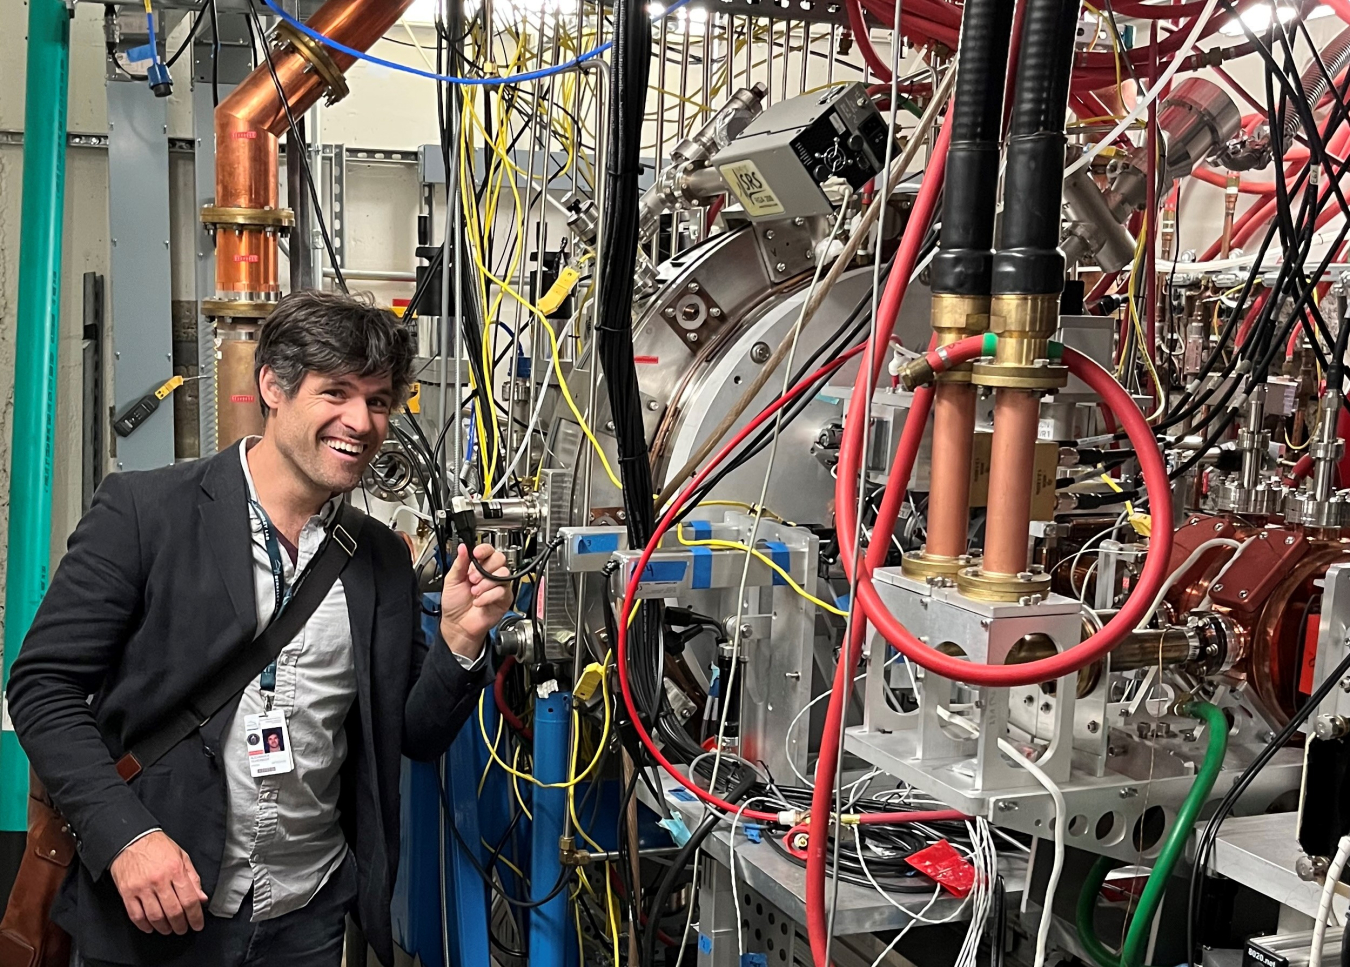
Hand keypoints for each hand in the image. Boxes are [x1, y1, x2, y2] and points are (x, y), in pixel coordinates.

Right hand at [108, 830, 207, 935]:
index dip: (195, 916)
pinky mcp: (127, 892)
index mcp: (175, 870)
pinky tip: (151, 927)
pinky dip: (144, 925)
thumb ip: (193, 878)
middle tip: (183, 929)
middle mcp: (159, 880)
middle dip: (181, 925)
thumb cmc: (157, 847)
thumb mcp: (182, 856)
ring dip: (164, 928)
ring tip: (169, 929)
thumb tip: (202, 898)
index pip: (189, 900)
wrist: (131, 839)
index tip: (197, 924)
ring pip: (155, 917)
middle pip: (173, 912)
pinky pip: (136, 916)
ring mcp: (142, 888)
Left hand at [440, 543, 511, 659]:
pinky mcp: (504, 598)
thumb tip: (463, 547)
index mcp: (478, 567)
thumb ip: (459, 564)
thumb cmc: (455, 604)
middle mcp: (490, 574)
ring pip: (503, 574)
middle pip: (500, 559)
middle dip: (485, 569)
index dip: (484, 550)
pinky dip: (488, 596)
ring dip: (486, 583)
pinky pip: (502, 591)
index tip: (477, 554)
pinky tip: (479, 602)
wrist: (457, 625)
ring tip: (475, 592)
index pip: (488, 550)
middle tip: (473, 579)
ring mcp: (498, 586)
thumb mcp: (452, 581)